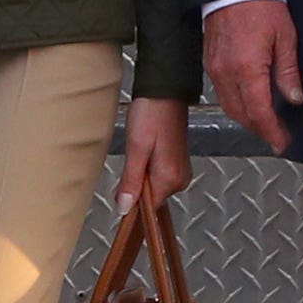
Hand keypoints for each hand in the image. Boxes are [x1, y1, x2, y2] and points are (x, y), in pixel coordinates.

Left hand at [120, 97, 191, 213]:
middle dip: (135, 185)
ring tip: (140, 151)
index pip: (147, 208)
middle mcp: (180, 180)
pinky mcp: (177, 165)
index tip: (122, 184)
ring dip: (140, 176)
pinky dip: (147, 170)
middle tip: (133, 158)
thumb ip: (131, 181)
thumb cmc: (151, 115)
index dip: (131, 199)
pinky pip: (158, 178)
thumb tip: (125, 209)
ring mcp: (180, 172)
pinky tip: (144, 152)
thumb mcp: (136, 149)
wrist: (165, 93)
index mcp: (170, 179)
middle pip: (150, 198)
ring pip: (152, 188)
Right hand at [203, 0, 302, 156]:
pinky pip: (221, 93)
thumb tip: (294, 98)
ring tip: (267, 124)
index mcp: (248, 69)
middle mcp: (226, 73)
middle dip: (261, 130)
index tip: (283, 143)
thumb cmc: (262, 6)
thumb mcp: (286, 37)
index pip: (259, 112)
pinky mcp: (210, 63)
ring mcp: (215, 69)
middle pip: (242, 115)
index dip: (272, 132)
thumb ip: (288, 72)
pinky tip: (250, 104)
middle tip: (278, 137)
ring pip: (230, 107)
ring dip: (248, 119)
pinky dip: (236, 104)